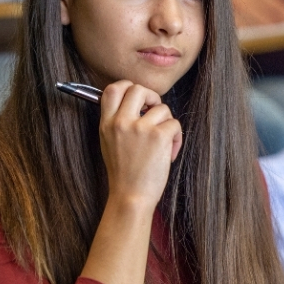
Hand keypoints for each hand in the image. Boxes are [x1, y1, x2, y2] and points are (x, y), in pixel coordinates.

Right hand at [98, 81, 182, 211]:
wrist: (131, 196)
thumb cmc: (124, 174)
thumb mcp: (109, 143)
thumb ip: (117, 122)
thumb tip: (137, 104)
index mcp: (107, 123)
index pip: (113, 89)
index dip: (128, 87)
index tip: (138, 99)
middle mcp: (121, 122)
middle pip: (138, 88)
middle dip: (151, 97)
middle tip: (154, 112)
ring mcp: (140, 128)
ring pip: (162, 108)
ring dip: (167, 123)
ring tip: (162, 142)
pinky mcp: (158, 136)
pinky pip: (174, 124)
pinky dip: (176, 138)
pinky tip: (169, 153)